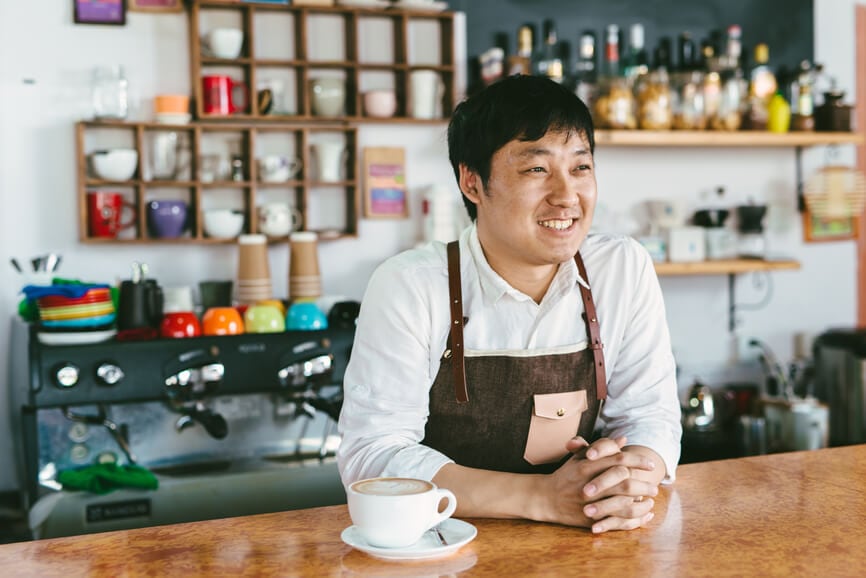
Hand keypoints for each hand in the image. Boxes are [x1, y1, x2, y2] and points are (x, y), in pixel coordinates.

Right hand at [542, 436, 657, 531]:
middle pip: (624, 481)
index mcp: (587, 465)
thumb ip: (601, 447)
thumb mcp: (579, 457)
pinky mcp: (590, 518)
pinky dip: (633, 518)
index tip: (650, 465)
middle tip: (654, 486)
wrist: (545, 498)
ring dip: (640, 501)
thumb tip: (622, 439)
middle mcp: (589, 483)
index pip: (618, 460)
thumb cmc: (565, 475)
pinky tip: (642, 514)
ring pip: (623, 502)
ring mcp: (590, 502)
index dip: (638, 461)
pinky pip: (617, 520)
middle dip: (643, 483)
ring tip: (650, 500)